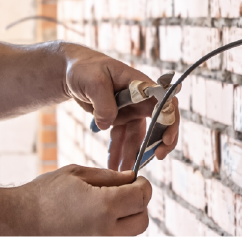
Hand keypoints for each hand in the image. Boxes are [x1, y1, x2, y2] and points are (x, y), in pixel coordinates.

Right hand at [16, 165, 151, 236]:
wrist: (21, 220)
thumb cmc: (45, 194)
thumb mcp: (76, 174)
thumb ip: (108, 176)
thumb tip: (130, 178)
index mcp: (105, 206)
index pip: (142, 196)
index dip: (143, 185)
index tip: (136, 179)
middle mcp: (107, 231)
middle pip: (142, 219)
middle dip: (138, 203)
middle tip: (125, 191)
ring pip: (130, 232)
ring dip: (126, 217)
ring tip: (106, 204)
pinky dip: (112, 228)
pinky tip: (96, 218)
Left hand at [61, 44, 179, 169]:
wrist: (71, 72)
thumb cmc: (84, 69)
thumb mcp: (93, 81)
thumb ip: (103, 102)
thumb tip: (107, 125)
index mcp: (139, 84)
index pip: (165, 102)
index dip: (169, 121)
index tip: (165, 140)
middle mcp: (139, 98)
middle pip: (157, 124)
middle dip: (156, 145)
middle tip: (151, 161)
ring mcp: (130, 110)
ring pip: (137, 137)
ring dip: (132, 155)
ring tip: (122, 172)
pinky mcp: (119, 119)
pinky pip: (122, 138)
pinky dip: (118, 152)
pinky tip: (112, 165)